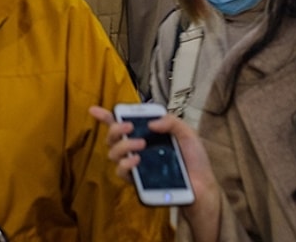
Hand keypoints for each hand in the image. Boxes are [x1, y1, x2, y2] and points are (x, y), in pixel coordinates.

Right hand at [89, 106, 221, 239]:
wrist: (202, 184)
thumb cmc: (194, 159)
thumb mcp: (186, 133)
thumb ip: (171, 122)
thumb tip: (151, 123)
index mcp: (146, 134)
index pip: (121, 123)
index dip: (105, 116)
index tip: (93, 110)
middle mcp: (137, 148)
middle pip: (112, 137)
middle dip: (115, 128)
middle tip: (129, 126)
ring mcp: (135, 165)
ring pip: (113, 153)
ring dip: (123, 145)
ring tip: (140, 145)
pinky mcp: (137, 181)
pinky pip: (121, 172)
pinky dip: (126, 164)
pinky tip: (137, 161)